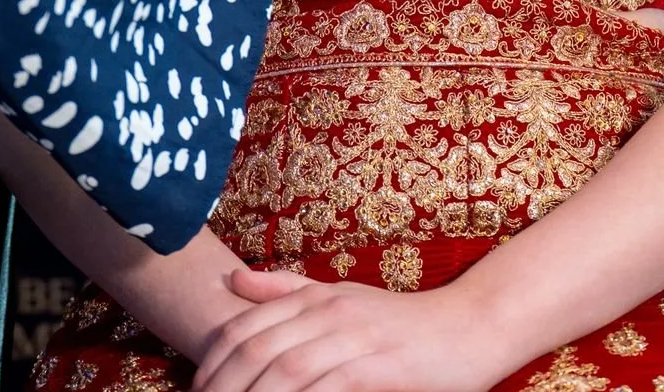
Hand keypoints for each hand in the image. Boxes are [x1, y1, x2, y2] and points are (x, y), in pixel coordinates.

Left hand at [193, 268, 503, 391]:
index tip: (194, 387)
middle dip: (223, 383)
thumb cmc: (402, 321)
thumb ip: (287, 291)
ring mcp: (353, 337)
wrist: (469, 326)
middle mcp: (327, 311)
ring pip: (285, 370)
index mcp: (314, 297)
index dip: (213, 359)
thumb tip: (233, 282)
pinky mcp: (379, 367)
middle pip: (257, 349)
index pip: (246, 325)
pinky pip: (327, 388)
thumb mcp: (341, 297)